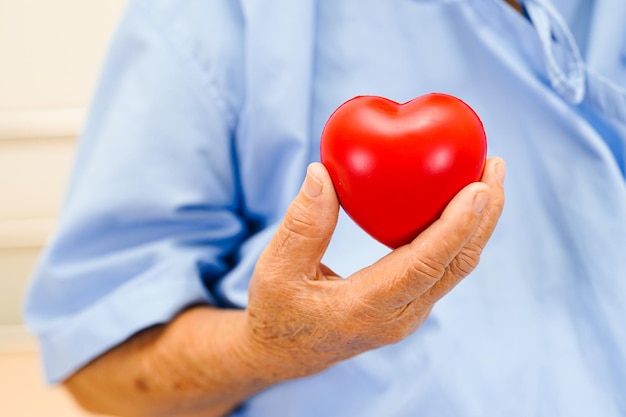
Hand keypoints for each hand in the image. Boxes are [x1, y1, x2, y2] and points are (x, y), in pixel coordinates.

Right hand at [244, 157, 504, 378]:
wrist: (284, 351)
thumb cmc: (277, 310)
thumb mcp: (276, 269)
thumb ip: (300, 225)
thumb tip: (323, 173)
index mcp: (367, 308)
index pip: (424, 265)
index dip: (455, 226)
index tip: (479, 186)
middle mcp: (399, 315)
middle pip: (457, 264)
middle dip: (484, 215)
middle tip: (495, 165)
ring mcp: (408, 313)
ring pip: (457, 267)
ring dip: (478, 222)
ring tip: (488, 176)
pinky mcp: (409, 305)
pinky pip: (444, 267)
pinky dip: (460, 232)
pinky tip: (459, 203)